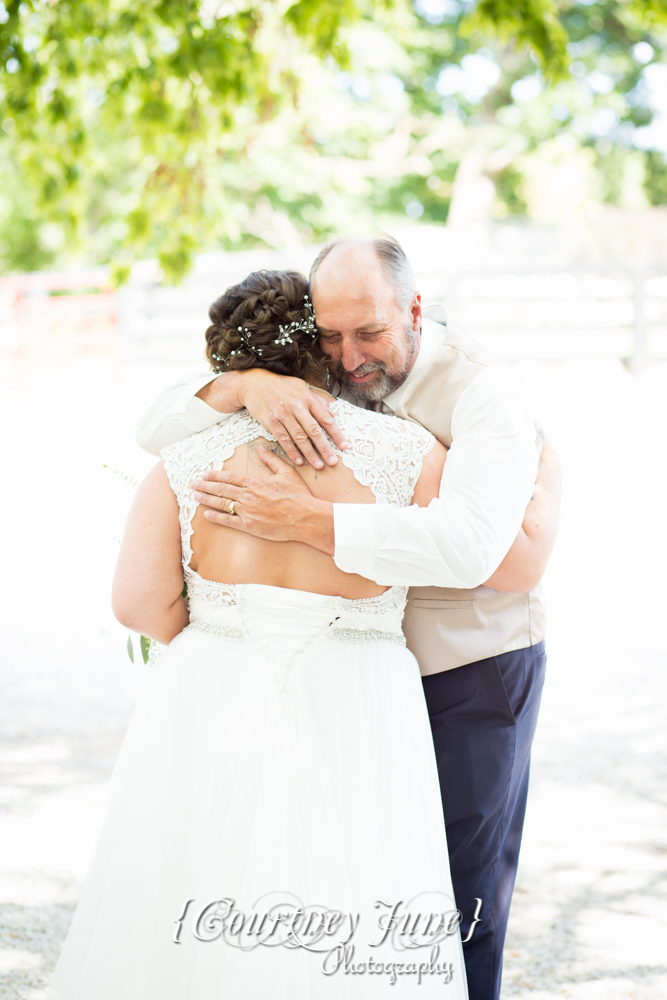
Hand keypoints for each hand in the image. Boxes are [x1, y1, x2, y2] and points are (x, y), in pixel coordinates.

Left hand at [189, 445, 334, 552]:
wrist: (305, 517)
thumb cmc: (298, 495)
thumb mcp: (286, 473)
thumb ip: (272, 460)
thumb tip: (262, 449)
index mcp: (255, 482)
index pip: (229, 477)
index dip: (214, 475)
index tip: (204, 474)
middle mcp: (248, 495)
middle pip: (221, 489)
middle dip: (204, 485)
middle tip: (192, 483)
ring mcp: (247, 511)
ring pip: (221, 503)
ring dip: (206, 499)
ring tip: (195, 495)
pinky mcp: (249, 526)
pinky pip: (228, 521)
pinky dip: (216, 517)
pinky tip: (206, 514)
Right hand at [202, 368, 347, 469]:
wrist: (254, 383)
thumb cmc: (281, 386)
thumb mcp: (301, 387)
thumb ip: (317, 401)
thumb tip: (333, 414)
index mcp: (307, 398)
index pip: (325, 418)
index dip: (336, 433)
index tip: (344, 446)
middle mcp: (297, 406)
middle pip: (314, 430)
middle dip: (325, 448)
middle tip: (333, 462)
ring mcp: (283, 414)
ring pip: (299, 437)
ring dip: (310, 453)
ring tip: (319, 465)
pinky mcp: (271, 421)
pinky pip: (284, 439)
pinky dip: (292, 451)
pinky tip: (299, 461)